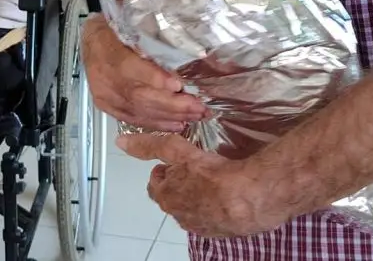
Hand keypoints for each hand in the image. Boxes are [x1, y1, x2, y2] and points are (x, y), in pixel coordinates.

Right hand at [81, 16, 207, 130]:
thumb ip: (148, 35)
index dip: (154, 79)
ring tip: (194, 115)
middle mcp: (104, 74)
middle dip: (172, 104)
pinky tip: (175, 124)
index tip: (178, 85)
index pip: (130, 67)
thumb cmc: (113, 27)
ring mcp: (104, 93)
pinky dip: (156, 123)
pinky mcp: (106, 105)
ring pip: (138, 111)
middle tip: (198, 106)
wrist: (91, 39)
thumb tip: (180, 46)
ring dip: (169, 116)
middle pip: (138, 95)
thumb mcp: (129, 22)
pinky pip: (132, 119)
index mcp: (108, 48)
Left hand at [118, 132, 281, 237]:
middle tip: (191, 169)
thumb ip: (149, 145)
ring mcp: (202, 226)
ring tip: (209, 180)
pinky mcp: (222, 231)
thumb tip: (122, 141)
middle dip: (178, 184)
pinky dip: (214, 206)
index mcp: (167, 198)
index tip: (172, 164)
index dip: (162, 171)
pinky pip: (212, 218)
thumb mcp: (176, 150)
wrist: (250, 196)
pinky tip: (224, 194)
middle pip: (172, 198)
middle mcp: (181, 216)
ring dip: (195, 195)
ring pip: (191, 208)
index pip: (154, 185)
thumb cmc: (213, 175)